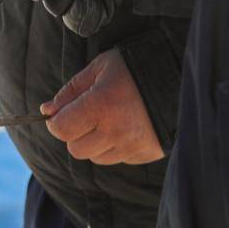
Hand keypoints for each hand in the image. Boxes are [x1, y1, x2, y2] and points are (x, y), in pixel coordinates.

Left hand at [41, 49, 162, 164]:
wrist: (181, 77)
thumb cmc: (135, 68)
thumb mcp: (100, 68)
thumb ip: (70, 91)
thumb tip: (47, 111)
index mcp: (101, 104)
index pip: (62, 130)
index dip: (56, 122)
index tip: (61, 114)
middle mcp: (116, 130)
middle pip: (76, 149)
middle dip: (75, 134)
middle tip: (87, 116)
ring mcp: (133, 145)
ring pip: (97, 158)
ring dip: (96, 143)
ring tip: (110, 120)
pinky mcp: (147, 154)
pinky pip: (119, 159)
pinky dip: (116, 147)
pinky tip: (126, 127)